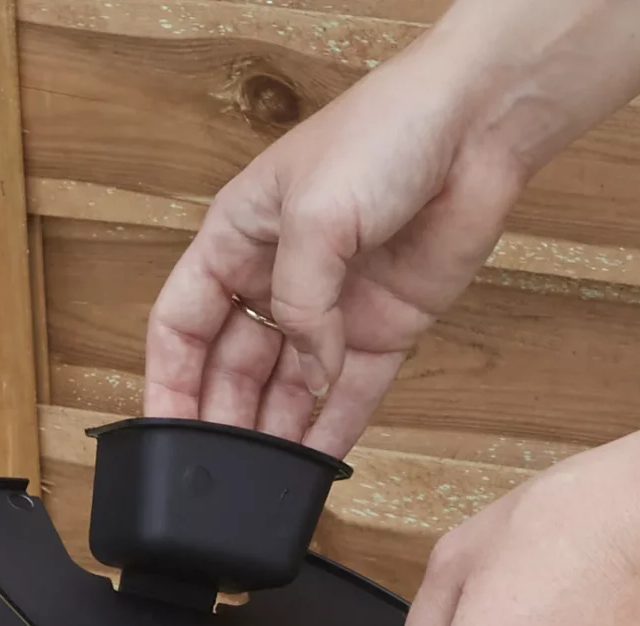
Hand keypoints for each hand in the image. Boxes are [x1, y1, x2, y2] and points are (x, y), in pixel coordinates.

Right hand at [143, 37, 539, 456]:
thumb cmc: (387, 133)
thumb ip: (299, 304)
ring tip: (259, 486)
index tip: (162, 436)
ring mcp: (332, 310)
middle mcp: (277, 278)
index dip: (168, 382)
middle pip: (231, 369)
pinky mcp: (384, 332)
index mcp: (238, 238)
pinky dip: (331, 435)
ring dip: (273, 438)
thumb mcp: (315, 215)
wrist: (478, 126)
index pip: (182, 323)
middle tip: (217, 477)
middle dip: (223, 422)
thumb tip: (308, 371)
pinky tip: (312, 473)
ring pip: (287, 392)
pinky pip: (349, 397)